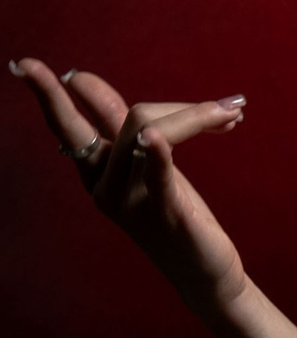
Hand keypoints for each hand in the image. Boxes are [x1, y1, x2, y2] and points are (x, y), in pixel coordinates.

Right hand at [9, 56, 250, 315]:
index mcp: (97, 171)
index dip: (49, 92)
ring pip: (147, 126)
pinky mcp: (163, 211)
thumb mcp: (144, 167)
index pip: (68, 123)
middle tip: (72, 73)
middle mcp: (105, 184)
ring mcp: (131, 200)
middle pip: (113, 117)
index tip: (24, 64)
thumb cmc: (175, 213)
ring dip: (195, 112)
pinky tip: (155, 138)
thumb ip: (125, 127)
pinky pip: (157, 171)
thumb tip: (84, 82)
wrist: (203, 272)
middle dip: (68, 93)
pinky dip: (158, 149)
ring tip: (231, 111)